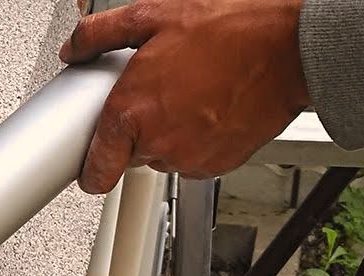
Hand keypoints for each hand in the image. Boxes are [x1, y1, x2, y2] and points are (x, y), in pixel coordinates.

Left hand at [61, 0, 309, 192]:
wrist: (289, 50)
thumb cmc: (230, 31)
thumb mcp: (154, 16)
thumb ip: (101, 34)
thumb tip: (74, 48)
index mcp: (133, 111)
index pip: (96, 170)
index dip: (90, 169)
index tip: (91, 166)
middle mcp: (159, 142)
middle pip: (130, 156)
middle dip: (136, 131)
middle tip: (157, 94)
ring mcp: (190, 157)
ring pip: (162, 156)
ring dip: (168, 134)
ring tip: (189, 94)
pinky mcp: (217, 165)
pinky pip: (192, 159)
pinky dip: (195, 139)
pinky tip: (208, 107)